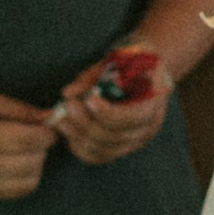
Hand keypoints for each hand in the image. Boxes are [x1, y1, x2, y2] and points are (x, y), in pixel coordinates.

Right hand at [0, 93, 59, 198]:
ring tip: (28, 151)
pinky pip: (19, 191)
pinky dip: (28, 178)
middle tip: (38, 137)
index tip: (49, 128)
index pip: (27, 140)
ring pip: (29, 180)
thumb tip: (51, 116)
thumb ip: (21, 111)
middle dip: (42, 148)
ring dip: (37, 164)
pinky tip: (19, 163)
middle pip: (31, 161)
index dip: (46, 134)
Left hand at [53, 51, 173, 164]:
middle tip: (66, 106)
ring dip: (78, 136)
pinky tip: (68, 131)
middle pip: (113, 137)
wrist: (145, 66)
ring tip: (60, 119)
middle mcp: (148, 127)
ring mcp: (135, 140)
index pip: (131, 119)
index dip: (107, 113)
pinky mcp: (122, 146)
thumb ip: (92, 77)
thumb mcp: (115, 59)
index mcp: (153, 103)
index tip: (89, 99)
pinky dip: (80, 147)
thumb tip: (68, 93)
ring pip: (104, 150)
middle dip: (85, 123)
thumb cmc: (131, 58)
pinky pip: (99, 156)